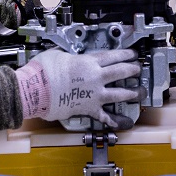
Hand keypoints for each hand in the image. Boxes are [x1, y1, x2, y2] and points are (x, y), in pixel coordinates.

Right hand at [14, 49, 140, 127]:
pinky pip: (106, 116)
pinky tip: (126, 121)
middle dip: (133, 70)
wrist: (36, 90)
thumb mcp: (58, 55)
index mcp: (89, 62)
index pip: (114, 56)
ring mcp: (95, 95)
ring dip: (132, 93)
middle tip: (138, 69)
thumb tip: (69, 57)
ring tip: (139, 92)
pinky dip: (116, 120)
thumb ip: (70, 56)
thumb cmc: (44, 71)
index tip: (133, 54)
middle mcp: (96, 78)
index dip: (126, 54)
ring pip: (120, 93)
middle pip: (121, 72)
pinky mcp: (89, 109)